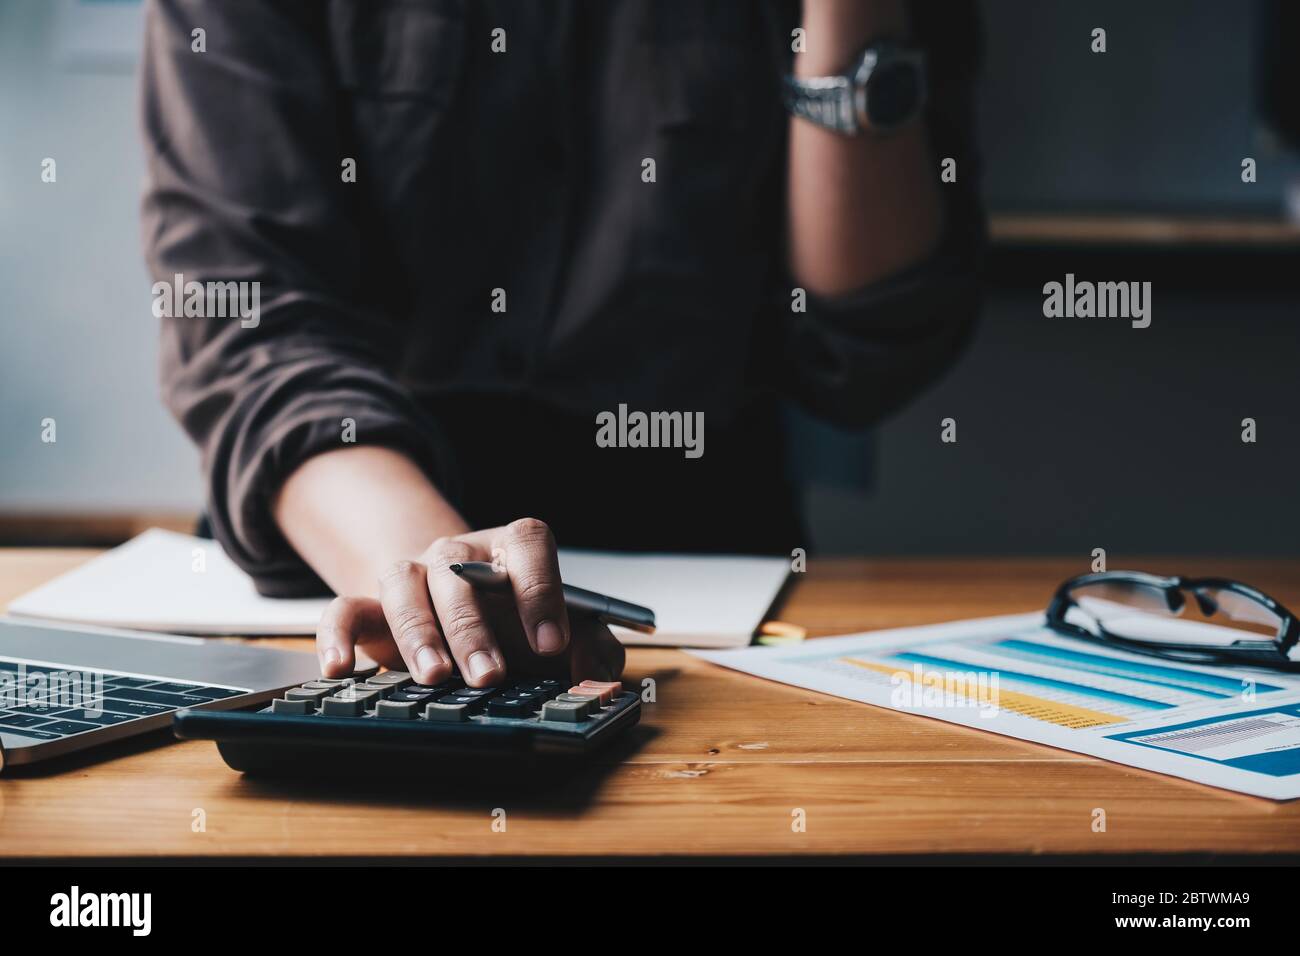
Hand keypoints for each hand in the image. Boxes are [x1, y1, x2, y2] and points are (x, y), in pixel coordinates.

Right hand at [315, 519, 624, 686]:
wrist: (462, 612)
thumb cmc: (518, 622)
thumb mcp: (563, 632)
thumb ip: (593, 649)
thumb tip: (600, 679)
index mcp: (512, 548)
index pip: (527, 544)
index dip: (541, 589)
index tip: (552, 642)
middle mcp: (460, 555)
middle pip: (461, 574)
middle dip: (475, 628)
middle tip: (490, 675)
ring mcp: (413, 574)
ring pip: (404, 584)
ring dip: (420, 633)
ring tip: (435, 677)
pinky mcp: (371, 606)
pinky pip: (344, 608)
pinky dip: (337, 635)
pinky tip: (340, 667)